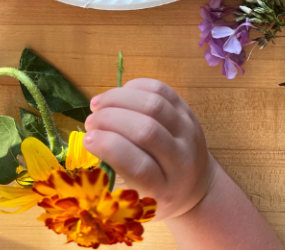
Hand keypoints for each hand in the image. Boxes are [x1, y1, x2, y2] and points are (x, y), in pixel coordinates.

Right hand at [84, 79, 215, 220]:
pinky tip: (119, 95)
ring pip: (154, 104)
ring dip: (119, 99)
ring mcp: (188, 132)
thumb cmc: (157, 193)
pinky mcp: (188, 111)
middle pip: (147, 131)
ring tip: (98, 104)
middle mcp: (183, 159)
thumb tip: (92, 137)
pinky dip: (136, 87)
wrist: (196, 183)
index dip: (110, 148)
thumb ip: (116, 170)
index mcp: (166, 189)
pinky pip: (162, 90)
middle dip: (110, 120)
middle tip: (90, 121)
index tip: (88, 139)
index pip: (140, 166)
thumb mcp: (137, 196)